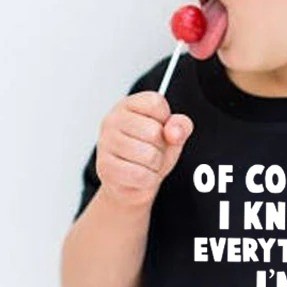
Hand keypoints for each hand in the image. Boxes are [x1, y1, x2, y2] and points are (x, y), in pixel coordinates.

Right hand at [96, 91, 193, 208]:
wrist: (131, 183)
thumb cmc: (148, 153)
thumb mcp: (172, 135)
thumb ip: (181, 126)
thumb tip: (174, 132)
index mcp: (129, 105)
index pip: (155, 103)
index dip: (166, 120)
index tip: (160, 128)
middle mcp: (113, 120)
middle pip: (154, 132)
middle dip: (161, 147)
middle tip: (151, 150)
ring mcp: (106, 143)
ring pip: (149, 156)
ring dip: (155, 165)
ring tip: (145, 163)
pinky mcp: (106, 167)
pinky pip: (140, 175)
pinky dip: (148, 179)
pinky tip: (140, 175)